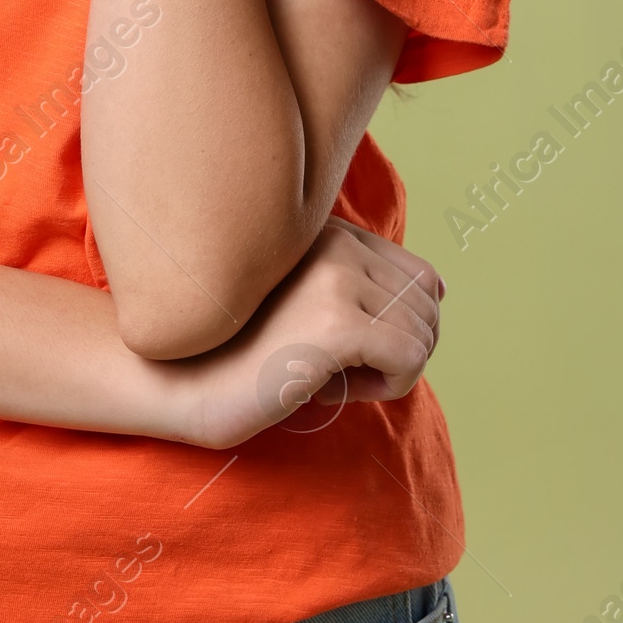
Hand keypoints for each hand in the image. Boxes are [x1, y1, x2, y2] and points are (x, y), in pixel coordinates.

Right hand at [161, 221, 445, 450]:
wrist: (182, 381)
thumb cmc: (245, 353)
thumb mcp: (308, 305)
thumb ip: (361, 285)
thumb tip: (440, 289)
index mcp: (328, 231)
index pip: (419, 276)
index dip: (401, 327)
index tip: (349, 352)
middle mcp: (335, 242)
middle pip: (428, 304)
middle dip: (400, 351)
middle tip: (342, 372)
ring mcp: (336, 277)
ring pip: (424, 333)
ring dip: (391, 372)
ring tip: (333, 379)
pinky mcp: (336, 322)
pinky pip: (411, 358)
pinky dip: (389, 386)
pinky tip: (335, 391)